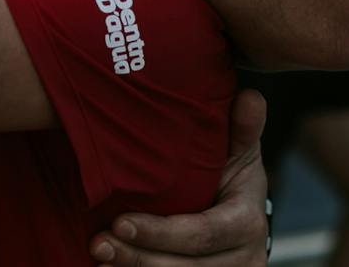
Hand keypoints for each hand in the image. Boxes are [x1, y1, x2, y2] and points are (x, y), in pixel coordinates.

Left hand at [90, 89, 269, 265]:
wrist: (239, 216)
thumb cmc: (230, 175)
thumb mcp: (238, 151)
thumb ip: (242, 129)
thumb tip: (250, 97)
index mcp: (246, 223)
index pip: (202, 234)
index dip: (161, 233)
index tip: (120, 222)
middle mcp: (243, 260)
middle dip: (138, 258)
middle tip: (97, 244)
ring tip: (98, 259)